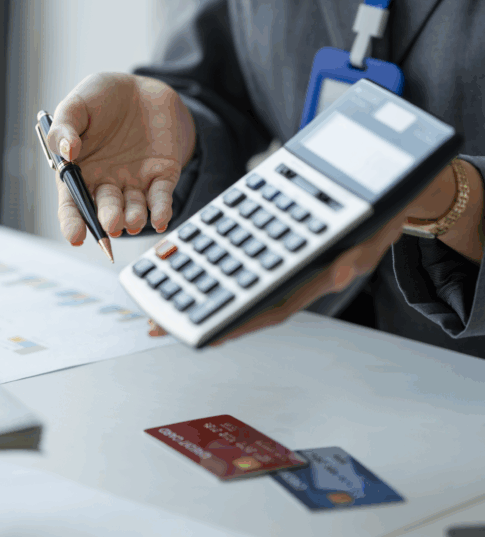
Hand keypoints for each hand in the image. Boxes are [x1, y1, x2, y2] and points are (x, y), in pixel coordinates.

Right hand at [46, 73, 195, 241]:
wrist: (142, 88)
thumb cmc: (101, 98)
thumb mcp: (76, 104)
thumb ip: (64, 127)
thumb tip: (67, 151)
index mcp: (79, 171)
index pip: (72, 204)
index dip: (72, 222)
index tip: (76, 237)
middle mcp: (105, 183)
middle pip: (104, 209)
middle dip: (108, 219)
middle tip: (111, 223)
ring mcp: (134, 181)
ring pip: (133, 208)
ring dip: (133, 218)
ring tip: (132, 220)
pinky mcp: (161, 175)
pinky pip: (161, 198)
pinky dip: (161, 210)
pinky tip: (160, 219)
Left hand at [146, 202, 419, 342]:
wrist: (381, 199)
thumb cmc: (374, 225)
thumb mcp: (371, 239)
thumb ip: (354, 259)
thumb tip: (339, 276)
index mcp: (307, 283)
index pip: (267, 311)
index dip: (235, 324)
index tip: (203, 337)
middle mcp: (284, 278)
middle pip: (236, 300)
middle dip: (197, 313)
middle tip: (157, 325)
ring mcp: (273, 263)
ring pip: (228, 279)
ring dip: (192, 286)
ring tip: (155, 294)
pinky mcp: (266, 242)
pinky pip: (231, 251)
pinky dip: (205, 253)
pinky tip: (178, 255)